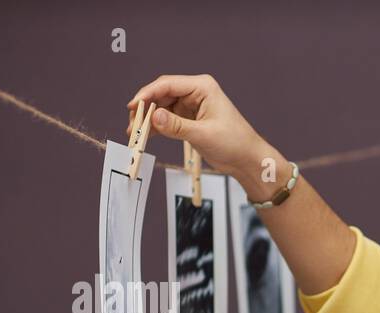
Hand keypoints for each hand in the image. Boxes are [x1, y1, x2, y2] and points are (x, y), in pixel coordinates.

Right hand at [125, 74, 275, 183]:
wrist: (247, 160)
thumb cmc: (235, 143)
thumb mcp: (203, 135)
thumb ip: (177, 126)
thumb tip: (153, 117)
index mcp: (202, 87)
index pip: (167, 84)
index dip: (147, 94)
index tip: (133, 106)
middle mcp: (195, 92)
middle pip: (161, 94)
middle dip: (145, 109)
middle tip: (132, 124)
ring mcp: (192, 105)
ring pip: (162, 107)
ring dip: (149, 119)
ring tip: (136, 133)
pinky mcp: (190, 119)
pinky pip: (168, 119)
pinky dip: (157, 126)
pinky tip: (147, 135)